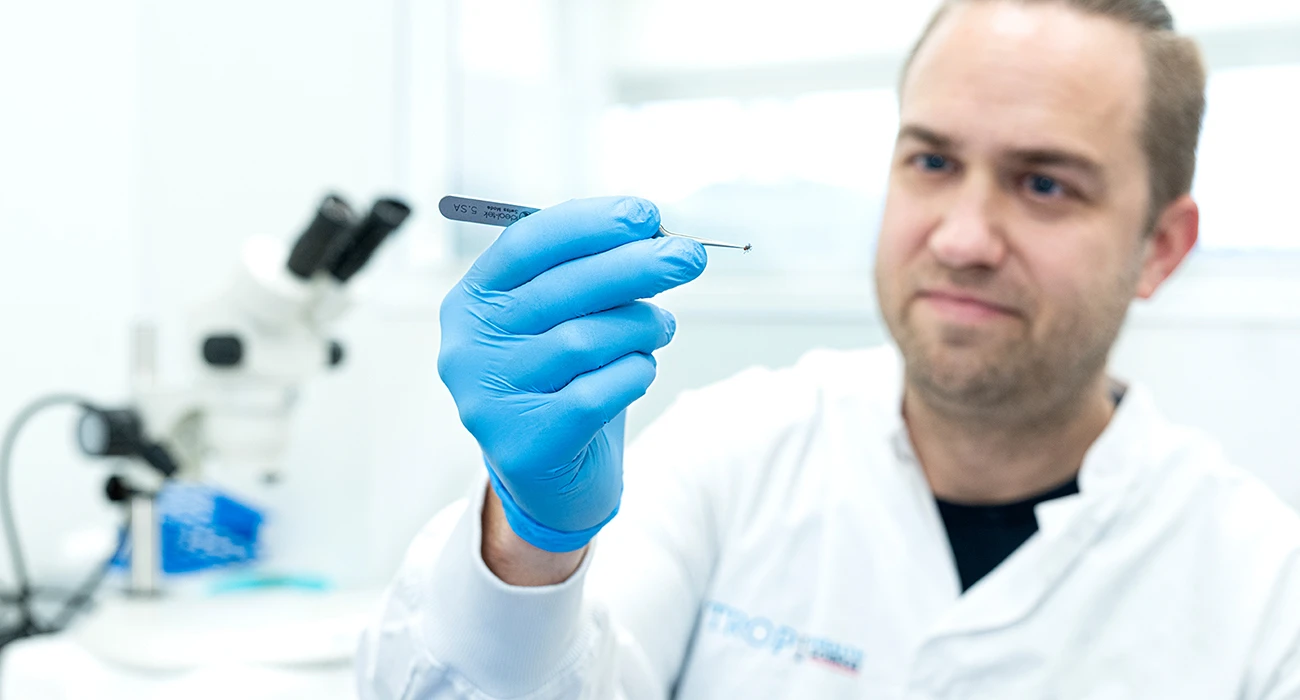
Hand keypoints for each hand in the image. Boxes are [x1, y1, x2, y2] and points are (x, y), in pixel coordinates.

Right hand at [438, 197, 706, 551]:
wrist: (550, 480)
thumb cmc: (564, 380)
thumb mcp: (564, 319)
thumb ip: (593, 275)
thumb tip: (659, 237)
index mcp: (473, 300)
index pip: (527, 244)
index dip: (590, 223)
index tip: (645, 214)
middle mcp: (469, 346)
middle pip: (562, 289)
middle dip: (636, 265)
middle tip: (690, 256)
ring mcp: (489, 398)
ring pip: (585, 340)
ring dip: (641, 326)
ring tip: (661, 326)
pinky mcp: (523, 443)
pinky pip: (597, 392)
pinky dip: (635, 373)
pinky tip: (641, 370)